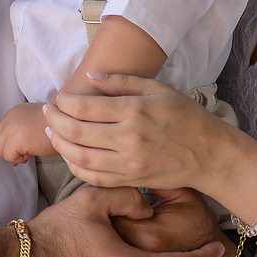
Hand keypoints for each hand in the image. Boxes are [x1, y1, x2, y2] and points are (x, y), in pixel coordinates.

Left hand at [0, 102, 52, 164]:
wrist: (70, 122)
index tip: (23, 150)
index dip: (9, 145)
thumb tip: (12, 154)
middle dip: (9, 152)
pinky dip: (19, 159)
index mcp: (14, 113)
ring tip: (29, 153)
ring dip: (14, 156)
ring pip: (0, 151)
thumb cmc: (57, 127)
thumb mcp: (33, 124)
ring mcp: (12, 128)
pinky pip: (9, 156)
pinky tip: (31, 154)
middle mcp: (10, 118)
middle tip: (25, 154)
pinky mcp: (17, 139)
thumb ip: (21, 132)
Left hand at [44, 73, 234, 192]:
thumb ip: (122, 81)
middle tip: (47, 111)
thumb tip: (90, 76)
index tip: (57, 97)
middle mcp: (128, 139)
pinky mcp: (129, 180)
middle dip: (54, 120)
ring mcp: (128, 164)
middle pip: (76, 132)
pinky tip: (68, 154)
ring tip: (52, 131)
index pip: (85, 107)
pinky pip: (93, 177)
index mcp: (134, 111)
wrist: (209, 154)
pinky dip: (75, 166)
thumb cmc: (185, 116)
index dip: (64, 102)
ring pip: (79, 157)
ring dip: (59, 143)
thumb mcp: (157, 88)